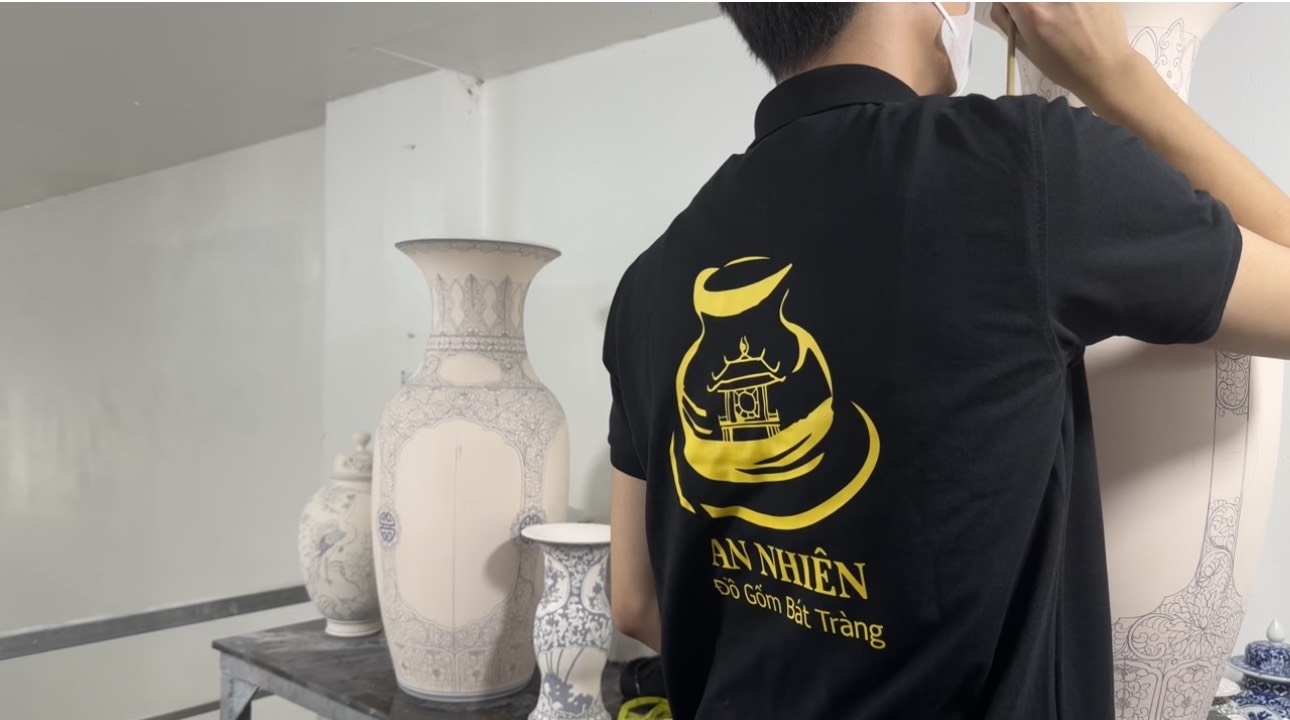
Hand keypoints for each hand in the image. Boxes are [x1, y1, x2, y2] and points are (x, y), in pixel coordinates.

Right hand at [993, 2, 1140, 98]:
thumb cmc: (1063, 65)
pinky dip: (1073, 5)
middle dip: (1029, 4)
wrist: (1105, 68)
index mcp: (1034, 14)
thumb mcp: (1027, 49)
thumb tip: (1001, 2)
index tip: (1014, 9)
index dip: (1009, 2)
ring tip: (1064, 17)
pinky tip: (1079, 14)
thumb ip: (1007, 21)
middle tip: (1039, 14)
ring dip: (1053, 6)